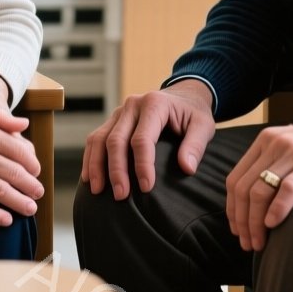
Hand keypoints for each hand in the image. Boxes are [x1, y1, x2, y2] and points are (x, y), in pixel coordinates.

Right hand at [0, 103, 42, 226]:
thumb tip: (24, 124)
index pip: (18, 150)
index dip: (32, 163)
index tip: (36, 170)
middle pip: (13, 173)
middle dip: (31, 185)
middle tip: (39, 192)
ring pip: (0, 190)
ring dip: (19, 202)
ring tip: (30, 209)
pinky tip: (5, 219)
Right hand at [82, 80, 215, 199]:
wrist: (184, 96)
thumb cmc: (193, 114)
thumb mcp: (203, 125)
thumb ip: (195, 145)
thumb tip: (186, 168)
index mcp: (154, 104)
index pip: (142, 138)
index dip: (142, 165)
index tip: (146, 187)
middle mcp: (132, 105)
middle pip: (116, 140)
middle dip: (117, 170)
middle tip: (121, 195)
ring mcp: (119, 112)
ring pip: (99, 139)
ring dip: (96, 166)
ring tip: (98, 191)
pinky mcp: (113, 120)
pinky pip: (95, 139)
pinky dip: (90, 158)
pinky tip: (89, 178)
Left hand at [226, 115, 292, 251]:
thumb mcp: (291, 149)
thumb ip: (271, 166)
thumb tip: (250, 203)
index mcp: (265, 140)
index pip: (234, 180)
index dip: (233, 210)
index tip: (237, 231)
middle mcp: (275, 143)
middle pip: (244, 189)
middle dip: (242, 222)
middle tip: (248, 244)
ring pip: (260, 191)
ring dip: (255, 223)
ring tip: (260, 243)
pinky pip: (288, 188)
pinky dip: (277, 209)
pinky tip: (274, 225)